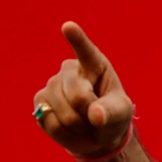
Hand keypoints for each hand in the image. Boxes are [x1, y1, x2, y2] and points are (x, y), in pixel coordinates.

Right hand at [32, 21, 134, 158]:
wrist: (98, 134)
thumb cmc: (113, 116)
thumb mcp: (121, 113)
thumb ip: (111, 112)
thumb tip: (95, 116)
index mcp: (94, 64)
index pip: (85, 50)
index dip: (77, 39)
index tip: (69, 27)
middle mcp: (69, 70)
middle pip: (77, 97)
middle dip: (90, 115)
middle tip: (97, 118)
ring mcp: (51, 84)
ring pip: (63, 113)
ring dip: (78, 127)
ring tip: (85, 123)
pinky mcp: (39, 102)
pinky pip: (50, 123)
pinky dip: (65, 134)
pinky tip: (71, 128)